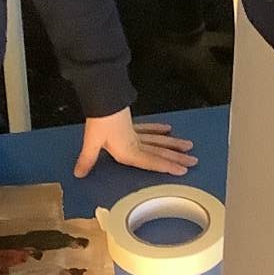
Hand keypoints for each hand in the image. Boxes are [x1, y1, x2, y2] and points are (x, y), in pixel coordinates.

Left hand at [75, 111, 196, 178]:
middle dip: (178, 157)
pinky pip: (148, 129)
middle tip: (194, 161)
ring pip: (159, 140)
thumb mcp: (92, 142)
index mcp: (129, 151)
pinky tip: (167, 129)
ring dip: (173, 144)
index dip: (167, 167)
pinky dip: (158, 130)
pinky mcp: (132, 125)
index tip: (183, 171)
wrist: (102, 100)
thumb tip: (78, 174)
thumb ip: (87, 159)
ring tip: (188, 147)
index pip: (152, 161)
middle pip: (160, 151)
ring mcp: (136, 133)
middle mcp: (136, 144)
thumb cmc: (99, 122)